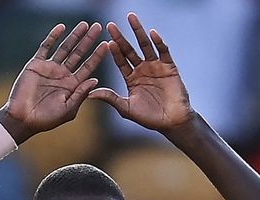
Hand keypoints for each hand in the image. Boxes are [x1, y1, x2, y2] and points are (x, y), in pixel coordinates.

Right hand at [0, 22, 107, 142]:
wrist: (22, 119)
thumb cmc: (46, 120)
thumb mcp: (68, 110)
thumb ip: (81, 94)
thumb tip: (95, 79)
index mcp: (72, 85)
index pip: (88, 67)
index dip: (97, 56)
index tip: (107, 44)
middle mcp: (63, 75)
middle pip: (79, 54)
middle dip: (88, 41)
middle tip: (99, 27)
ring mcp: (49, 68)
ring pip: (65, 48)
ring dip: (75, 36)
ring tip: (85, 24)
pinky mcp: (36, 65)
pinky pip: (46, 47)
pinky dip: (53, 37)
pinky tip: (62, 27)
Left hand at [88, 13, 193, 131]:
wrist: (171, 122)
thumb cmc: (148, 117)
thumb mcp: (125, 108)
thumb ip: (110, 98)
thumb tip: (89, 94)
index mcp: (130, 78)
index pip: (120, 61)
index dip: (113, 51)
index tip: (105, 40)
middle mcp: (142, 69)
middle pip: (129, 50)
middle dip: (120, 37)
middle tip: (110, 25)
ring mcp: (156, 67)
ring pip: (145, 46)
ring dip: (138, 31)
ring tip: (130, 18)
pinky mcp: (169, 67)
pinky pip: (163, 51)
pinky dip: (158, 42)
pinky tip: (152, 33)